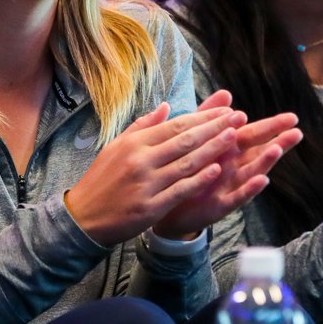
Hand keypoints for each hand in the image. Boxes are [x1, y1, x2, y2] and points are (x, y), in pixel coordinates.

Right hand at [64, 92, 243, 246]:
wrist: (84, 217)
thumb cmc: (102, 180)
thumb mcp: (115, 147)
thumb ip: (142, 126)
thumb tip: (165, 106)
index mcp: (134, 143)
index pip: (175, 125)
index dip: (203, 117)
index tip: (225, 111)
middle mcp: (141, 160)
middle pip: (185, 140)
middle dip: (214, 128)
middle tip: (238, 118)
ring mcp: (146, 184)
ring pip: (186, 163)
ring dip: (213, 150)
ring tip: (234, 138)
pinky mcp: (150, 207)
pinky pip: (180, 190)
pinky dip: (199, 179)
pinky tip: (216, 170)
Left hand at [154, 102, 301, 238]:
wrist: (164, 201)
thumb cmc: (183, 167)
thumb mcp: (194, 138)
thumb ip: (209, 116)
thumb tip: (226, 93)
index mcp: (228, 148)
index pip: (253, 134)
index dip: (272, 126)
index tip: (293, 118)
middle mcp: (234, 167)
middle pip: (260, 152)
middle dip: (279, 141)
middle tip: (297, 132)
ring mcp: (229, 186)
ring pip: (251, 172)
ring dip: (264, 161)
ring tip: (278, 149)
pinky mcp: (220, 204)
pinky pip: (237, 196)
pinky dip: (250, 189)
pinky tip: (262, 180)